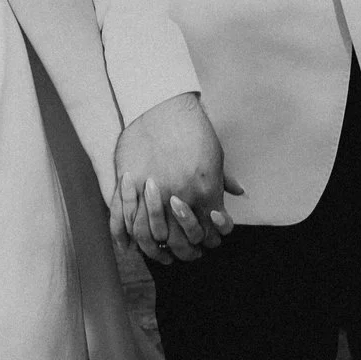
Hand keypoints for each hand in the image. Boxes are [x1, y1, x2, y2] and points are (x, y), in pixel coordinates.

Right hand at [111, 92, 238, 263]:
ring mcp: (150, 192)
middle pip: (179, 242)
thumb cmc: (193, 128)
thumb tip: (240, 192)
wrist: (163, 104)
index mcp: (204, 192)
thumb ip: (223, 180)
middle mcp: (178, 197)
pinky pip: (121, 219)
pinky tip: (128, 247)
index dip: (206, 243)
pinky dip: (122, 237)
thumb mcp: (215, 155)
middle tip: (182, 255)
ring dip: (154, 251)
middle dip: (183, 253)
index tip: (204, 244)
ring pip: (149, 236)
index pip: (207, 234)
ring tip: (159, 254)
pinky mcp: (128, 184)